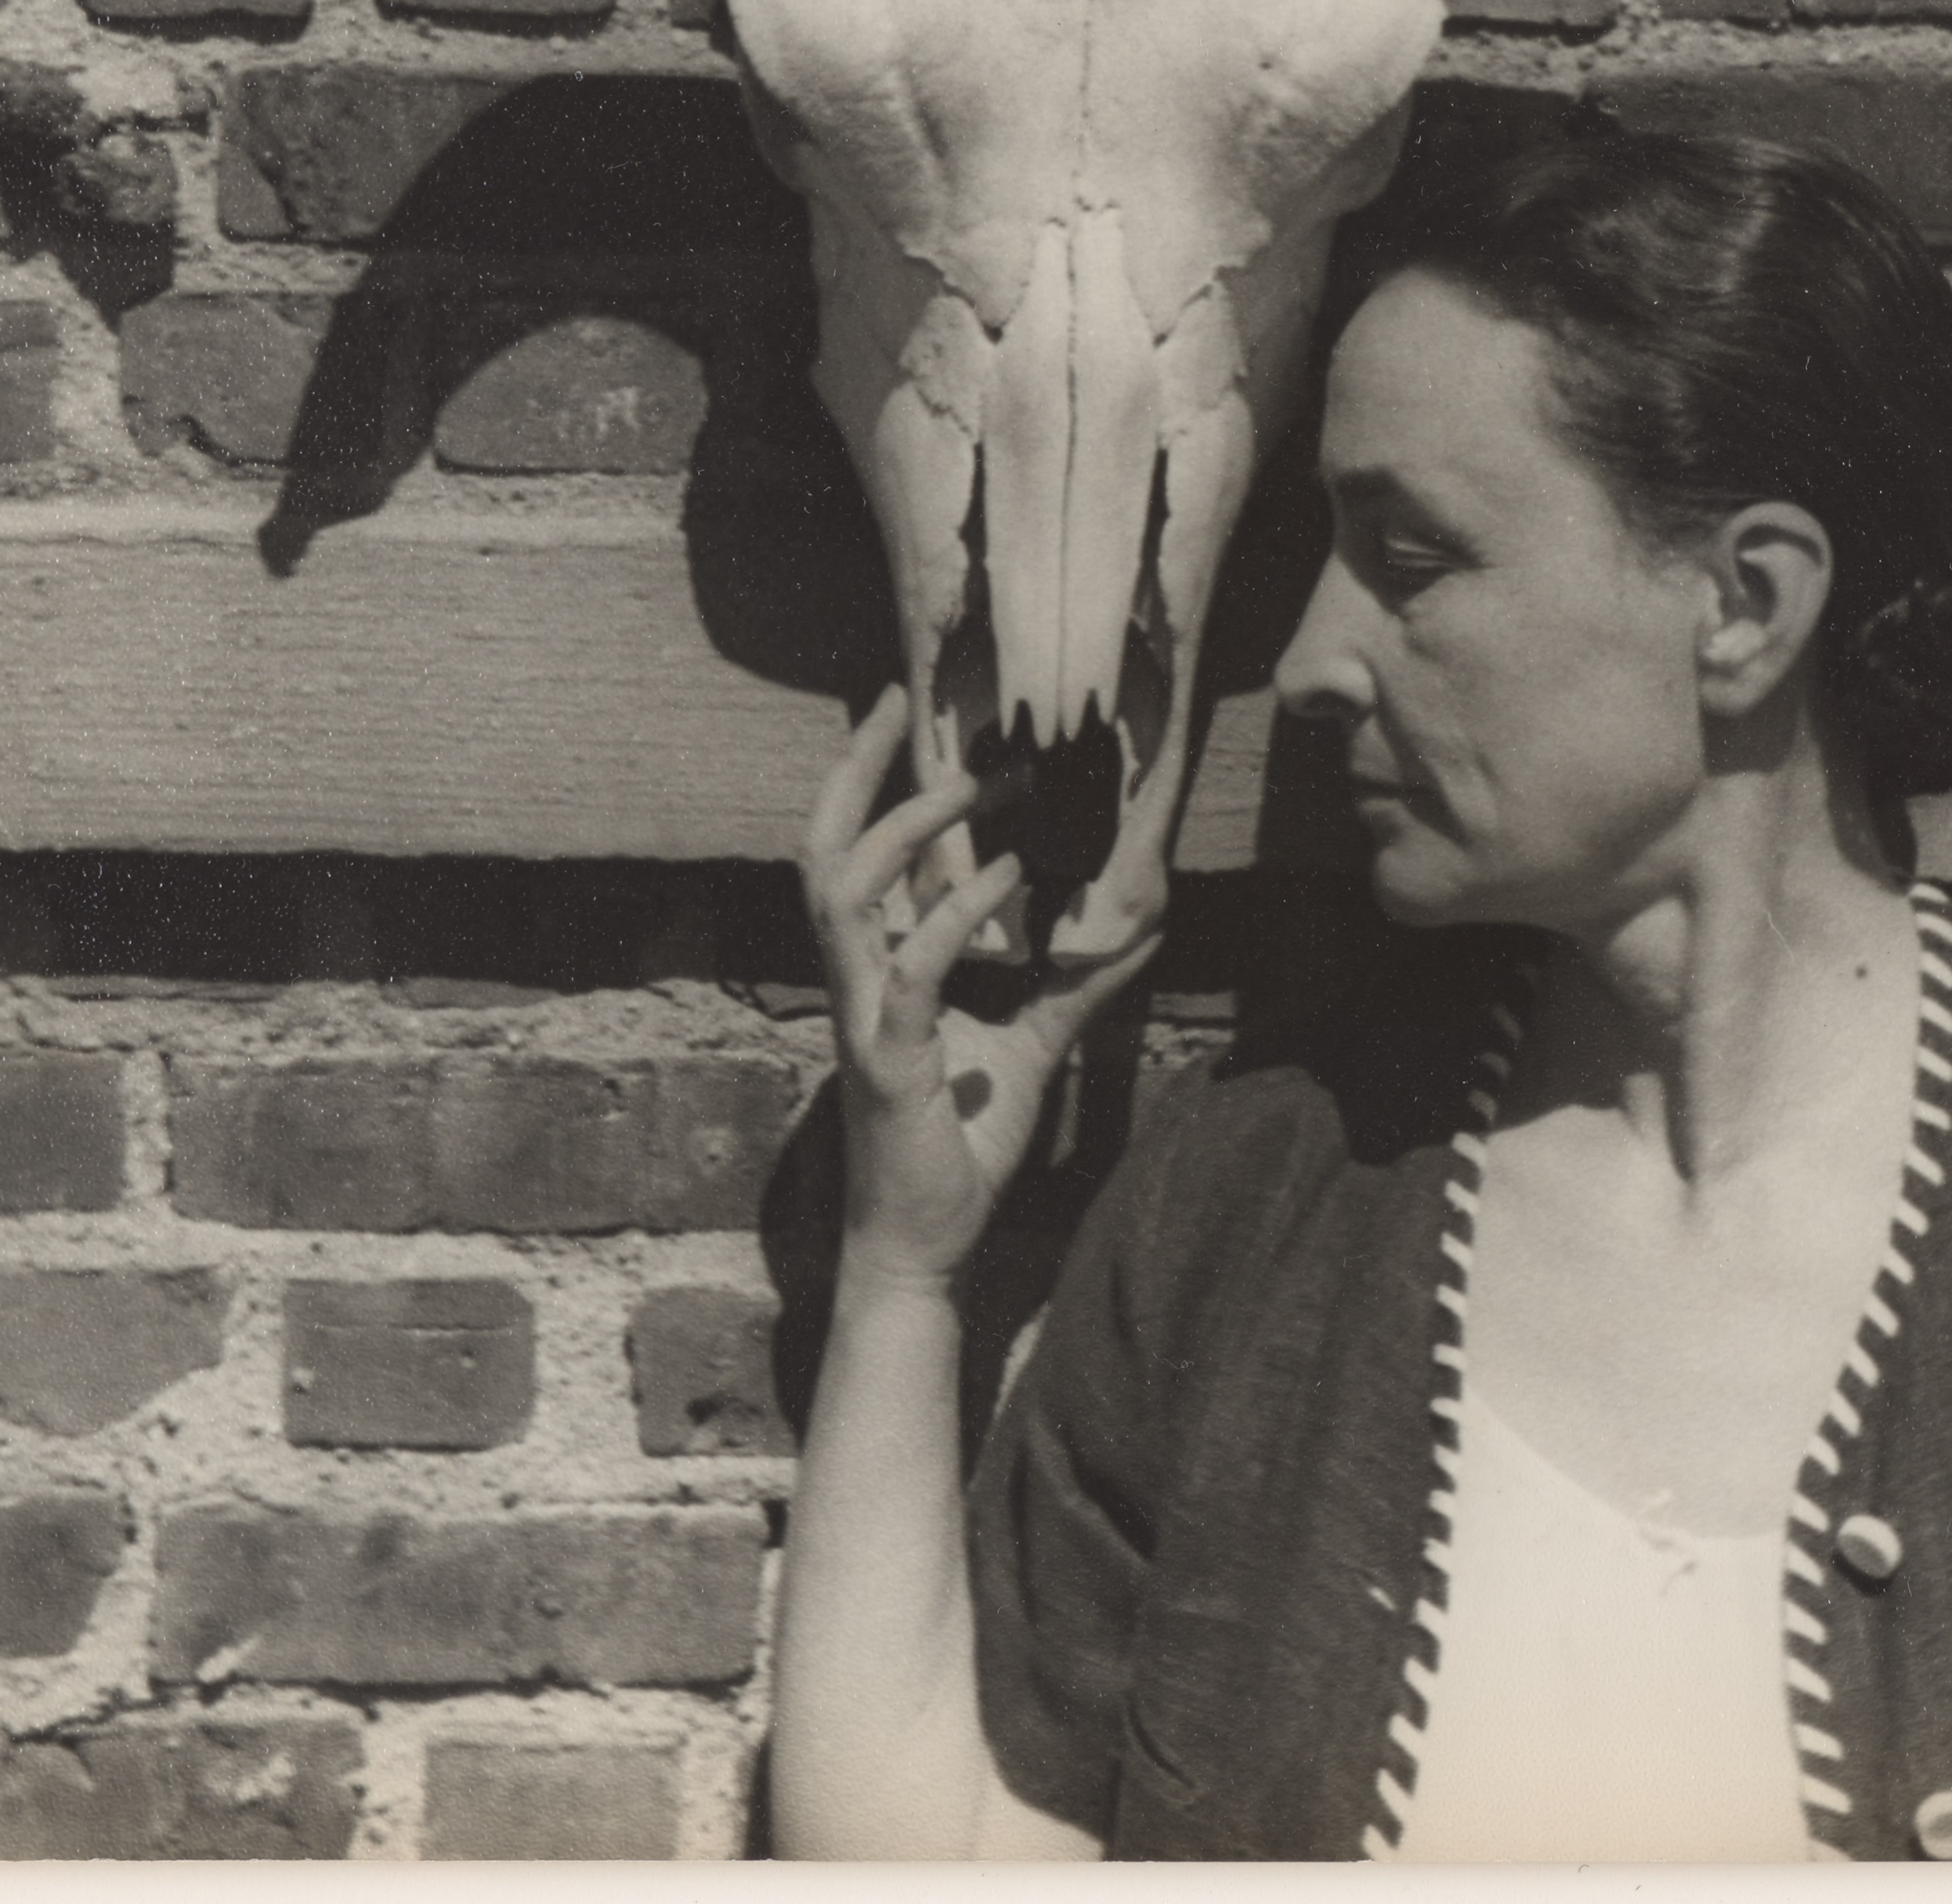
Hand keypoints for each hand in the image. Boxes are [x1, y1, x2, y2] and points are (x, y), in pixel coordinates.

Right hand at [798, 686, 1156, 1291]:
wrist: (922, 1246)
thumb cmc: (956, 1149)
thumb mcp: (1027, 1048)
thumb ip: (1067, 986)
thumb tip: (1129, 927)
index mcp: (876, 973)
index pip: (854, 855)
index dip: (865, 781)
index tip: (903, 712)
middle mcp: (856, 984)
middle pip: (822, 851)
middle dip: (856, 772)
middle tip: (903, 704)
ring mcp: (864, 1020)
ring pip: (844, 896)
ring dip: (906, 830)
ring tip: (973, 780)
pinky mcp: (889, 1064)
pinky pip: (907, 975)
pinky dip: (950, 920)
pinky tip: (1003, 880)